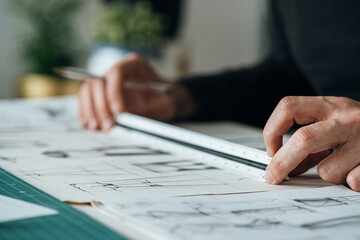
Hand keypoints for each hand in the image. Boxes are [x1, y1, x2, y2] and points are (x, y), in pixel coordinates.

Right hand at [77, 53, 195, 130]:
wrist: (166, 101)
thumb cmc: (167, 100)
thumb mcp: (166, 104)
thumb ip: (148, 109)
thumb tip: (124, 118)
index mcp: (135, 64)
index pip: (117, 71)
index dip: (114, 92)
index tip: (119, 111)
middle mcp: (118, 71)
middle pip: (98, 82)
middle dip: (101, 106)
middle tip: (109, 125)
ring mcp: (107, 82)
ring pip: (88, 90)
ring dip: (90, 110)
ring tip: (98, 127)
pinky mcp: (101, 94)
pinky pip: (86, 100)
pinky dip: (86, 112)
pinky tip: (91, 124)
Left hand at [263, 96, 359, 190]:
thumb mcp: (333, 124)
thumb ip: (308, 140)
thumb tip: (282, 163)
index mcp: (330, 105)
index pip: (288, 107)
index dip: (272, 129)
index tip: (271, 149)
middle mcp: (347, 118)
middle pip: (303, 139)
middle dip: (282, 162)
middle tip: (272, 177)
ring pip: (328, 170)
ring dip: (327, 175)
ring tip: (340, 166)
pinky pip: (353, 181)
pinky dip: (349, 182)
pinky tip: (356, 172)